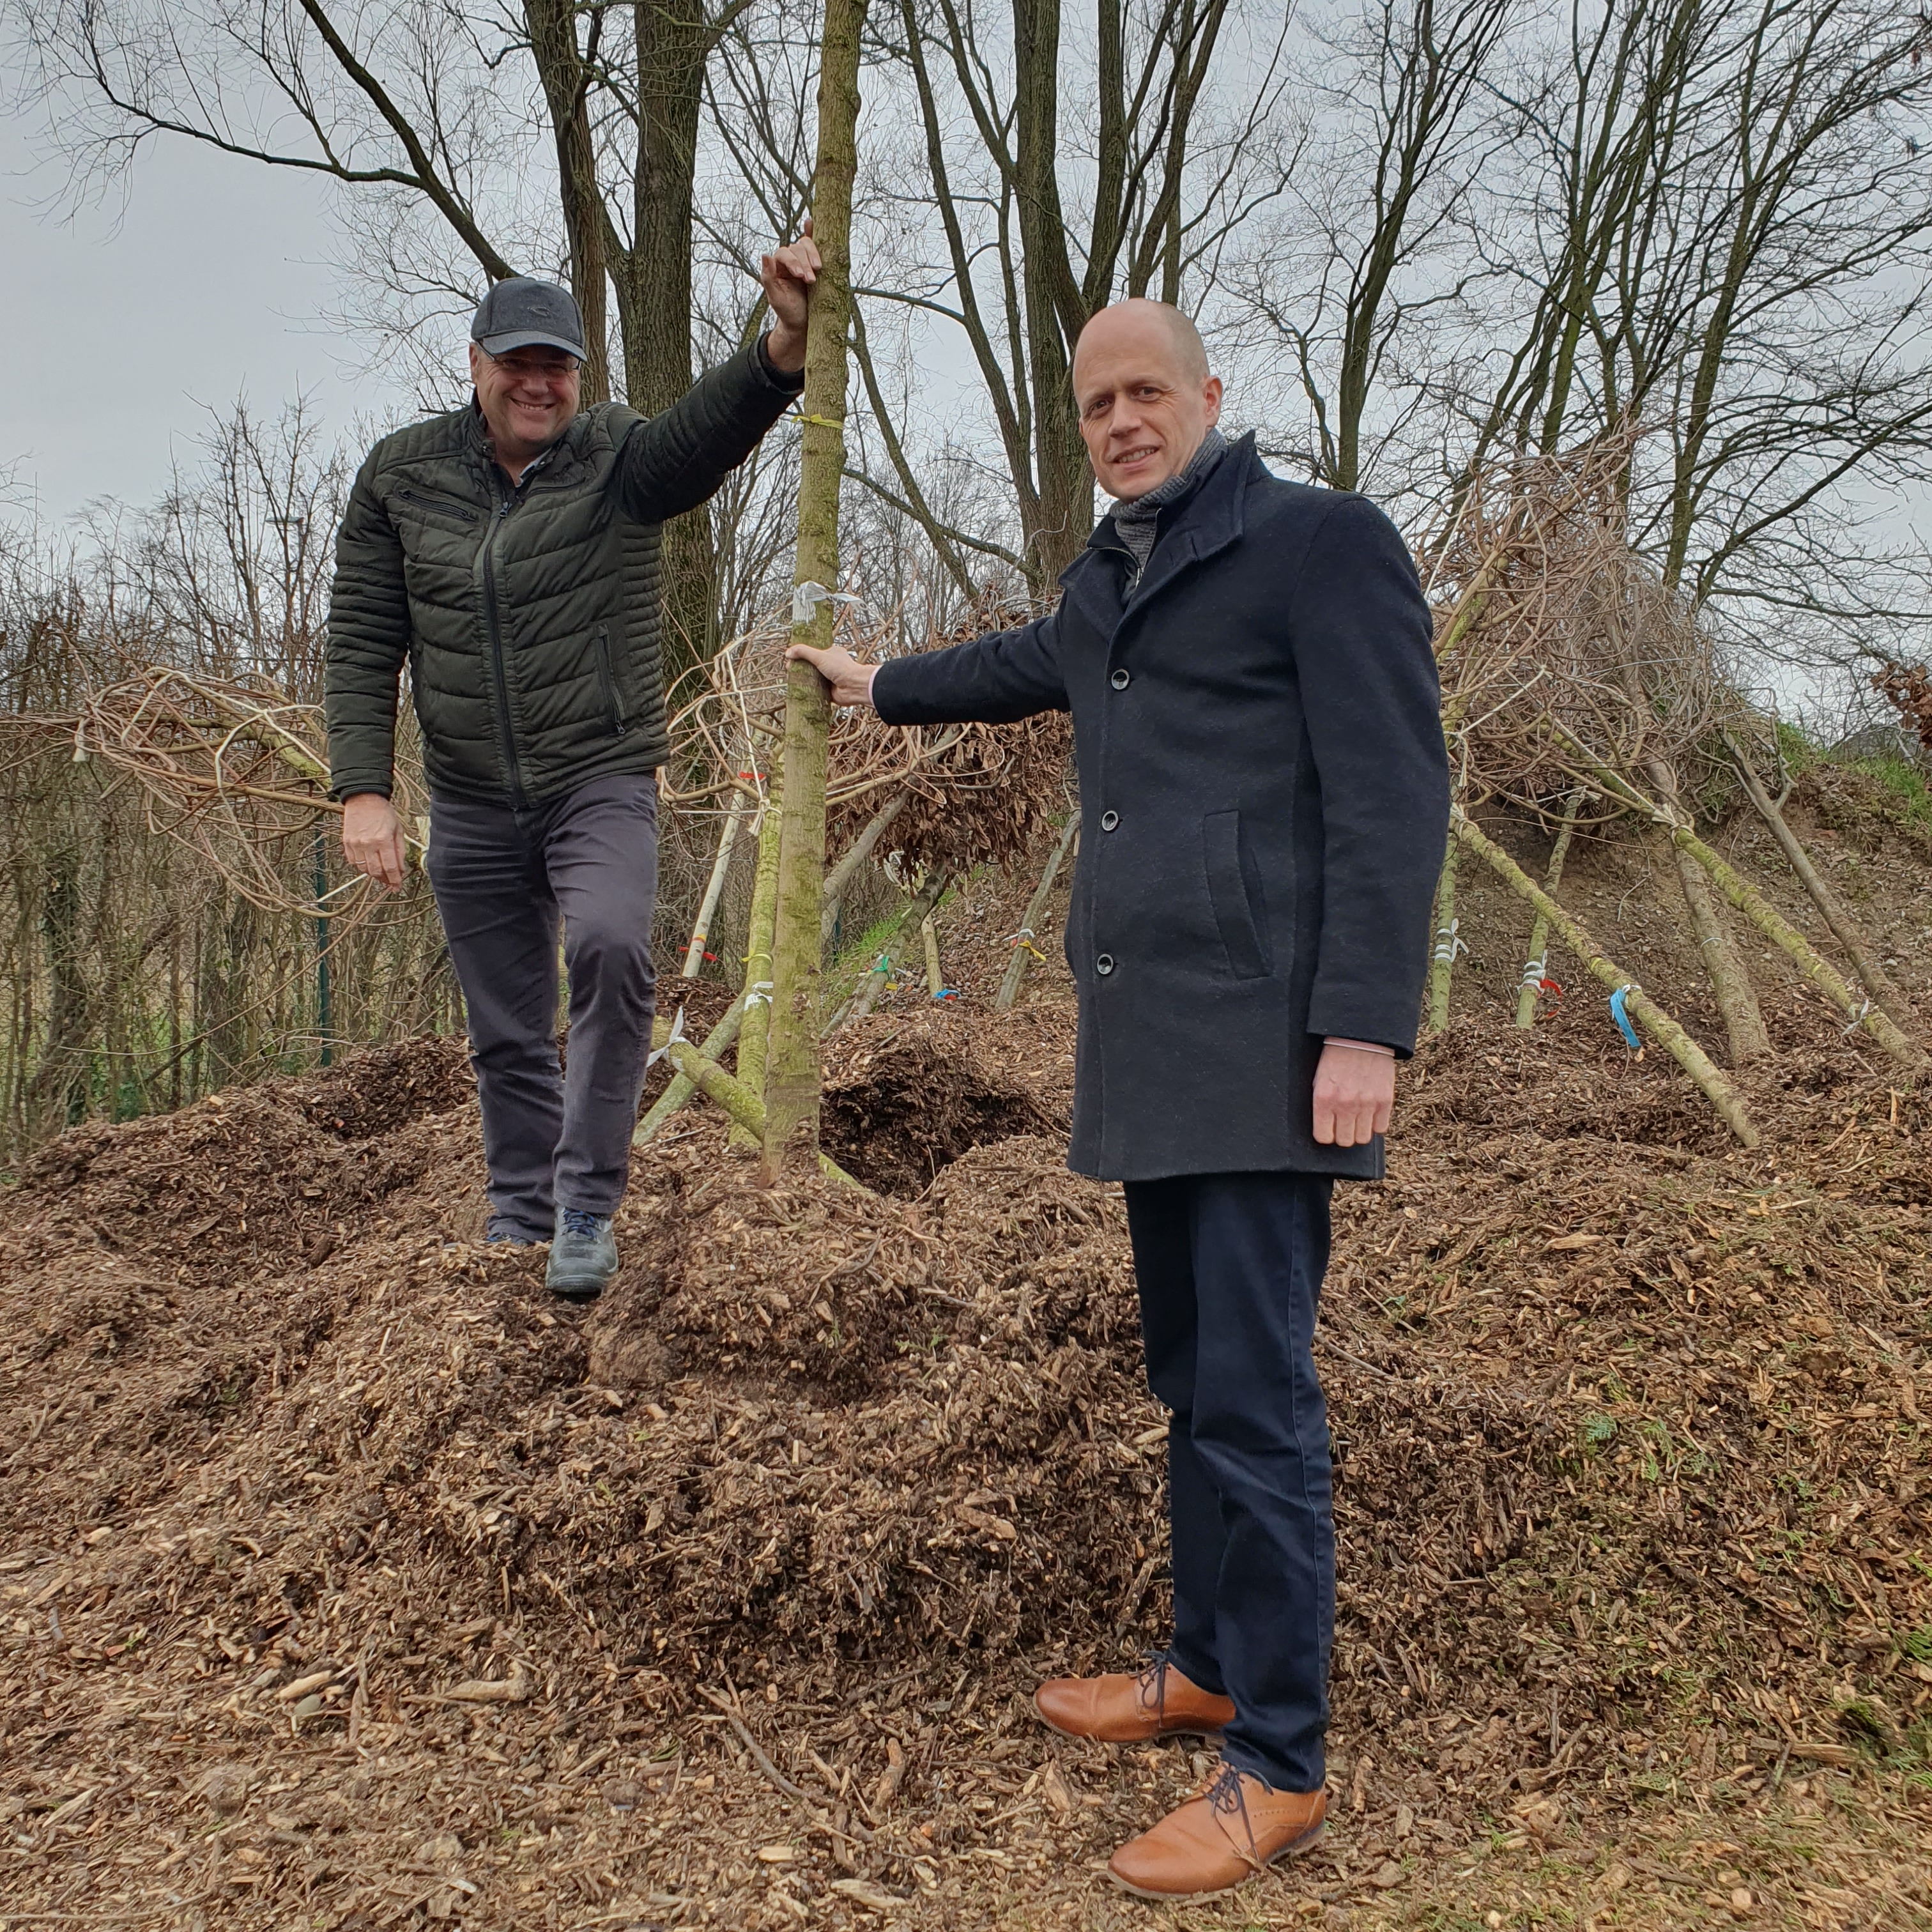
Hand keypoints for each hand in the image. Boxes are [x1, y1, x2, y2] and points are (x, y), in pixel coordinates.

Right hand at [341, 791, 407, 890]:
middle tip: (390, 882)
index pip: (390, 867)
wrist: (363, 799)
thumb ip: (400, 851)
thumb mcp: (398, 830)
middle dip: (385, 880)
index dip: (395, 880)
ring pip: (364, 869)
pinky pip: (353, 862)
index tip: (398, 887)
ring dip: (373, 874)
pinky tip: (369, 864)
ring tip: (381, 873)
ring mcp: (355, 844)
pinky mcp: (346, 842)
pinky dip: (362, 866)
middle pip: (376, 871)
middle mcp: (368, 844)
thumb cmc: (384, 813)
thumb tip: (401, 869)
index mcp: (383, 840)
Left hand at [760, 219, 819, 371]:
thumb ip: (768, 277)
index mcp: (776, 267)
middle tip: (811, 280)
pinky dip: (812, 232)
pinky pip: (812, 243)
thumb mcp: (776, 298)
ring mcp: (801, 259)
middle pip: (796, 248)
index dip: (794, 262)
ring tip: (818, 270)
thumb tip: (764, 254)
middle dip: (805, 263)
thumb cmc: (788, 312)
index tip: (801, 276)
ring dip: (813, 255)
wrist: (803, 322)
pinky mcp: (813, 262)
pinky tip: (810, 223)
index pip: (784, 254)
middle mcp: (788, 260)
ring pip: (806, 245)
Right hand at [786, 641, 877, 707]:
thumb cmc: (841, 668)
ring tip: (791, 679)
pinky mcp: (828, 691)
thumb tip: (788, 653)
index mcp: (831, 653)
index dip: (801, 654)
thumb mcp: (820, 656)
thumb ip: (803, 652)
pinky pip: (814, 690)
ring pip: (811, 678)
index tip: (790, 657)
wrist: (854, 687)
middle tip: (789, 669)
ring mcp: (829, 679)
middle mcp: (830, 666)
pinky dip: (807, 690)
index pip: (813, 652)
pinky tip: (797, 689)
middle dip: (799, 667)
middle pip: (810, 666)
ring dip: (802, 679)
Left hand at [1312, 1040, 1394, 1146]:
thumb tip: (1326, 1128)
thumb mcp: (1319, 1080)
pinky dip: (1376, 1123)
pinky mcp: (1385, 1100)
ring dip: (1360, 1131)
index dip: (1326, 1134)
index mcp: (1324, 1099)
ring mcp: (1367, 1103)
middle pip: (1345, 1140)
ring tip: (1358, 1118)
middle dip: (1343, 1134)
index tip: (1329, 1129)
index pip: (1323, 1136)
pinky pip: (1381, 1128)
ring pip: (1363, 1138)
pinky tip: (1371, 1112)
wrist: (1361, 1038)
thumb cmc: (1336, 1059)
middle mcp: (1345, 1104)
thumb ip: (1321, 1105)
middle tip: (1344, 1124)